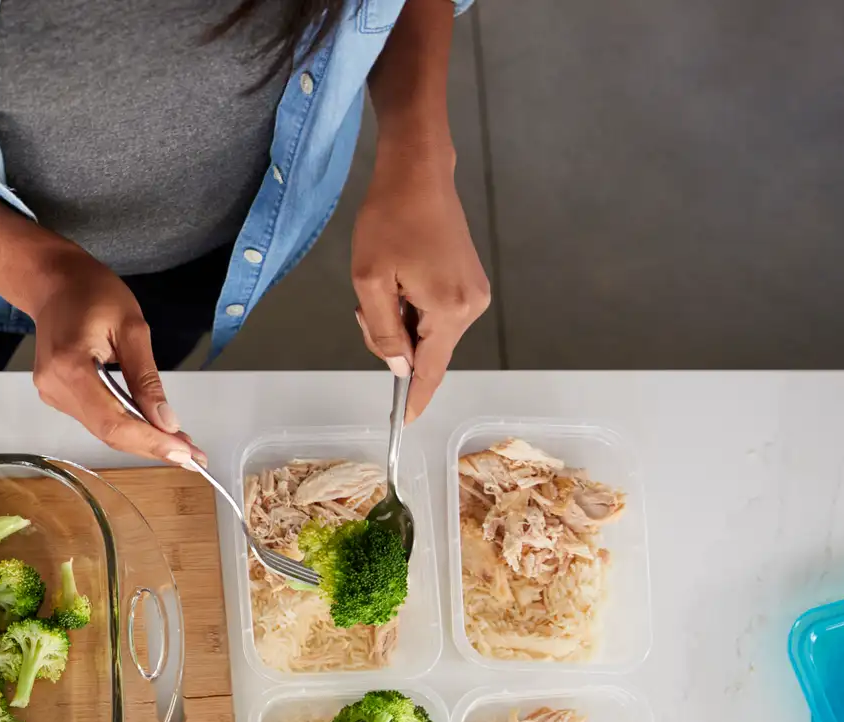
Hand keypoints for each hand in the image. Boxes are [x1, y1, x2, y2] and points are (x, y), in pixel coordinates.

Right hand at [28, 252, 204, 464]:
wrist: (54, 282)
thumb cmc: (91, 292)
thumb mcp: (132, 327)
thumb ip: (147, 378)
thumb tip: (166, 420)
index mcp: (70, 366)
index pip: (113, 421)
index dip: (150, 442)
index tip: (184, 454)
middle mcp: (55, 386)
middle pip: (108, 433)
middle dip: (153, 446)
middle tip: (192, 456)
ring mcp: (52, 393)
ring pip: (103, 431)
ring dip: (142, 439)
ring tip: (179, 443)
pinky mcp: (57, 395)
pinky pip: (96, 419)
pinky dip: (126, 425)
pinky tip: (150, 426)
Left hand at [350, 145, 490, 421]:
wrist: (418, 174)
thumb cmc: (389, 219)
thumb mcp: (371, 280)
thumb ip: (383, 332)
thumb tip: (399, 370)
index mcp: (448, 310)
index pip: (431, 370)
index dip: (415, 399)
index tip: (405, 424)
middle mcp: (471, 306)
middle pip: (427, 352)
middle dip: (393, 341)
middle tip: (370, 301)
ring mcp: (474, 294)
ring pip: (429, 333)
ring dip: (400, 321)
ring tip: (386, 281)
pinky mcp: (470, 282)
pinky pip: (436, 315)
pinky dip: (412, 309)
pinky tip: (401, 280)